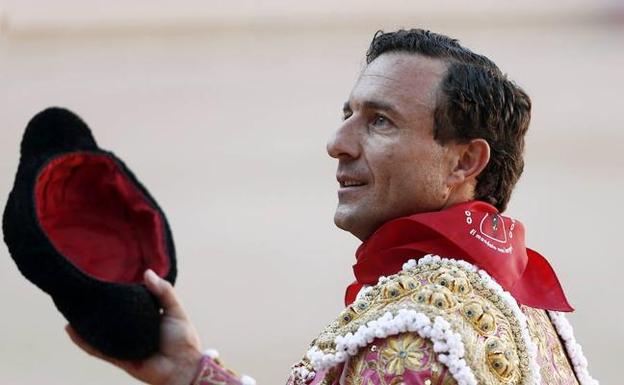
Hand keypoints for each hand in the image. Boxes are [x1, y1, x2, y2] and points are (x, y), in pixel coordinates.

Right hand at [66, 269, 202, 384]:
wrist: (183, 366)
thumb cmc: (183, 339)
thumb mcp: (175, 310)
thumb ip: (164, 291)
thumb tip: (147, 272)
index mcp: (145, 318)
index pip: (128, 304)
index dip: (117, 295)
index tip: (104, 281)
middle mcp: (133, 331)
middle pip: (111, 318)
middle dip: (97, 309)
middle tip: (83, 294)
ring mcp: (124, 344)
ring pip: (101, 333)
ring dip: (85, 324)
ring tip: (70, 310)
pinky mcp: (119, 358)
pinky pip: (98, 349)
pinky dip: (84, 341)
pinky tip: (71, 330)